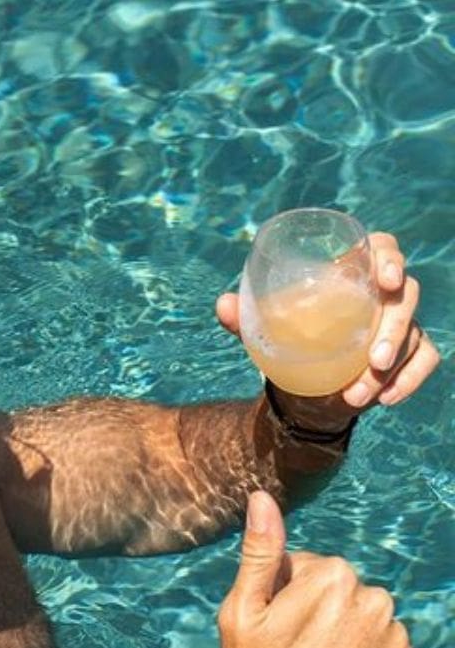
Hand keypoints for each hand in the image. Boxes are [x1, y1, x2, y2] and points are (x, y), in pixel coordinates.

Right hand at [211, 492, 419, 647]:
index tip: (272, 627)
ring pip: (363, 618)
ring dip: (341, 634)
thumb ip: (260, 552)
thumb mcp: (241, 612)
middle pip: (339, 589)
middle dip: (315, 610)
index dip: (283, 593)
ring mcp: (396, 639)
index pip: (308, 566)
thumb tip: (263, 499)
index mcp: (333, 578)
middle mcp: (376, 601)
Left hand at [215, 232, 440, 412]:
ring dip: (391, 366)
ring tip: (358, 393)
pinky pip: (424, 359)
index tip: (386, 281)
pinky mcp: (408, 353)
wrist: (301, 390)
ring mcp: (398, 324)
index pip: (383, 249)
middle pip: (406, 295)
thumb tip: (223, 305)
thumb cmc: (288, 344)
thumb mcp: (264, 334)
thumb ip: (244, 319)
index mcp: (350, 275)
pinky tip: (386, 398)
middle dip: (394, 328)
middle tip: (374, 360)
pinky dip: (410, 380)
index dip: (391, 258)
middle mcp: (380, 296)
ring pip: (413, 333)